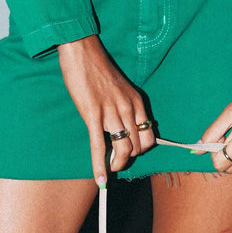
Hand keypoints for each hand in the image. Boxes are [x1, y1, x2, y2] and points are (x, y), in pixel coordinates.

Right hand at [58, 35, 154, 184]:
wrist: (83, 52)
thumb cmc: (98, 69)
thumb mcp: (120, 88)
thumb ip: (125, 106)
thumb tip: (124, 127)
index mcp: (136, 101)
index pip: (149, 135)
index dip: (141, 150)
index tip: (131, 152)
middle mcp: (128, 108)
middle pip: (137, 146)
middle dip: (128, 158)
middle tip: (117, 160)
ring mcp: (111, 112)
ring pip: (123, 149)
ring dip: (118, 164)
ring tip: (111, 168)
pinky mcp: (93, 115)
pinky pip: (99, 146)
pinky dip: (100, 166)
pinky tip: (101, 180)